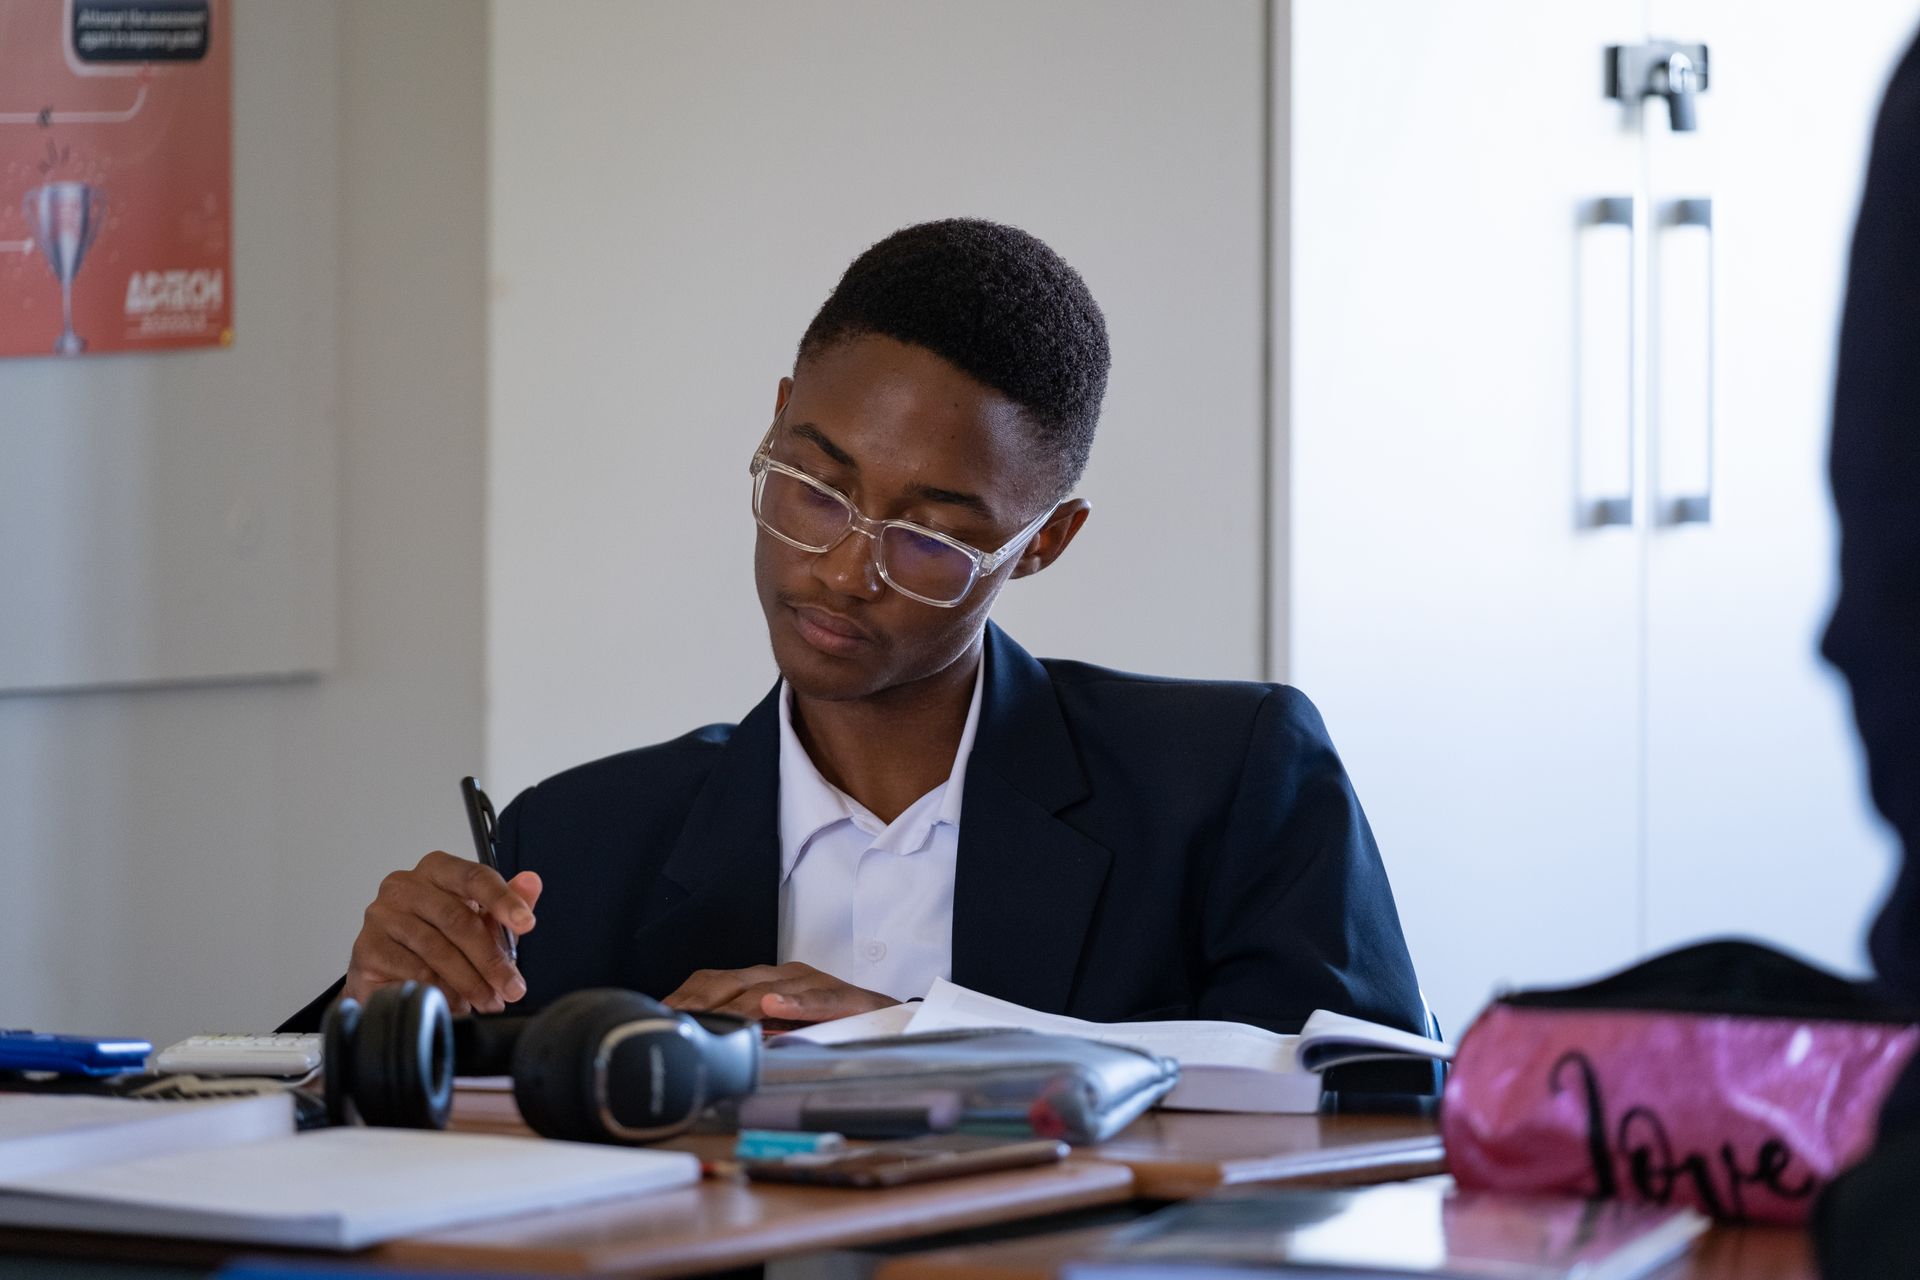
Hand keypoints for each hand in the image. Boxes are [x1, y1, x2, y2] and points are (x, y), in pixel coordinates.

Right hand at [343, 851, 541, 1016]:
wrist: (391, 974)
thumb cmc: (439, 940)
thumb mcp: (481, 921)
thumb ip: (508, 903)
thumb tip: (532, 882)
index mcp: (437, 870)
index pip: (474, 877)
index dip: (503, 900)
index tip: (526, 923)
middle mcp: (405, 885)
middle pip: (457, 918)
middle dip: (490, 958)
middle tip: (511, 987)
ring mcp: (382, 915)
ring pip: (436, 948)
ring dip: (469, 981)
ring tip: (488, 1001)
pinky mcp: (367, 946)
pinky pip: (412, 970)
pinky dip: (440, 990)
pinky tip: (456, 1003)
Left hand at [660, 962, 897, 1023]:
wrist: (889, 1018)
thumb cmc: (829, 1024)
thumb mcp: (777, 1027)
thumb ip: (746, 1033)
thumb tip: (703, 1049)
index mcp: (764, 980)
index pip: (715, 982)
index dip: (686, 996)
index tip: (659, 1014)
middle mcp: (784, 975)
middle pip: (733, 982)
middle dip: (700, 1002)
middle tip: (674, 1020)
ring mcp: (812, 983)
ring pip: (768, 989)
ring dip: (738, 1004)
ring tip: (712, 1017)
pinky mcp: (842, 997)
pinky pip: (816, 999)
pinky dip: (794, 1002)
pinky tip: (775, 1007)